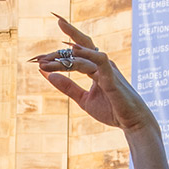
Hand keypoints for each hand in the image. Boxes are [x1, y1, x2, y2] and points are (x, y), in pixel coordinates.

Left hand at [33, 16, 155, 133]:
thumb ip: (67, 87)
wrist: (131, 122)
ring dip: (63, 58)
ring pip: (83, 55)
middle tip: (37, 57)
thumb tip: (48, 75)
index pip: (75, 53)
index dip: (57, 54)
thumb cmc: (112, 110)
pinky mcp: (112, 76)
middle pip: (79, 46)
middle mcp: (101, 64)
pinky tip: (74, 50)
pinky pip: (99, 60)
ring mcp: (107, 68)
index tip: (38, 60)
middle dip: (58, 49)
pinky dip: (87, 54)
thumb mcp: (84, 99)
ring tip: (45, 62)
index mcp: (94, 67)